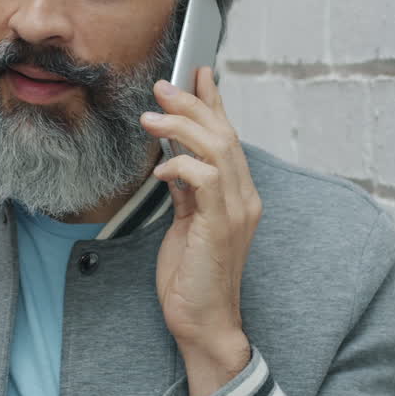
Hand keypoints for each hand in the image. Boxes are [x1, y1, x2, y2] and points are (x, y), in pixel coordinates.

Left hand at [140, 67, 261, 395]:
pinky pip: (205, 178)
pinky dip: (180, 165)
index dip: (214, 102)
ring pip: (218, 148)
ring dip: (181, 127)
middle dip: (193, 104)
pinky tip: (160, 169)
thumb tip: (172, 160)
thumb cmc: (191, 278)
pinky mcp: (220, 226)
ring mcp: (236, 211)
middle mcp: (244, 198)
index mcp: (238, 195)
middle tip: (162, 88)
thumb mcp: (186, 224)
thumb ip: (186, 191)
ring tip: (150, 118)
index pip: (228, 137)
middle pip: (224, 134)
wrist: (202, 322)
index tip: (197, 73)